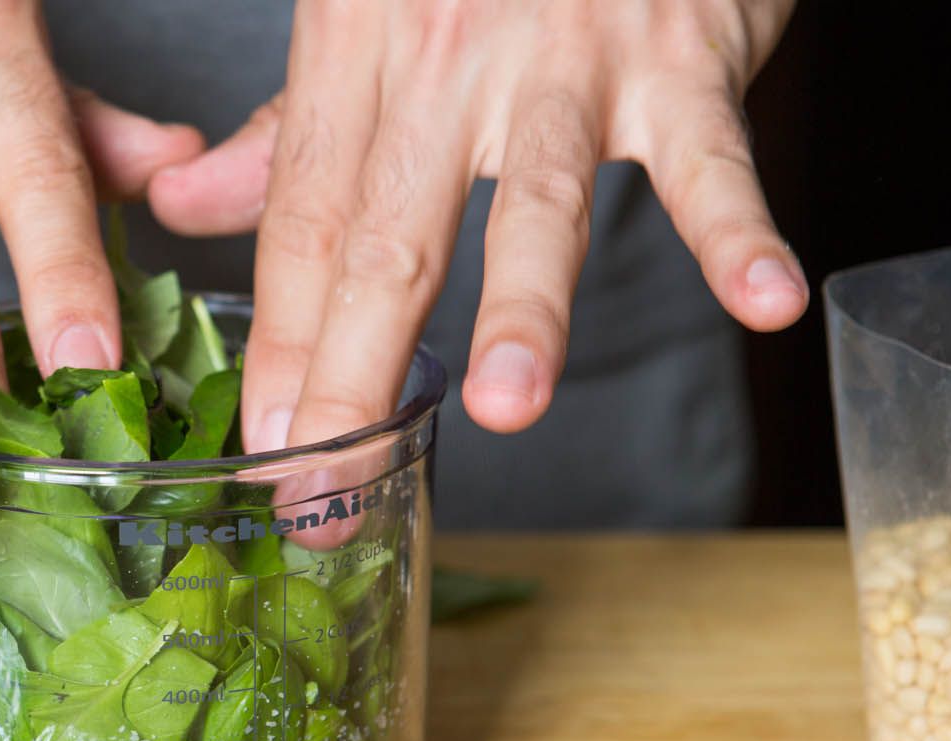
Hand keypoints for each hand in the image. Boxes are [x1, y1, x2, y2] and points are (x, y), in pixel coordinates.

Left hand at [148, 0, 803, 450]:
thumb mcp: (359, 17)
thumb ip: (283, 128)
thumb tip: (185, 204)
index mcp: (355, 50)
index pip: (304, 221)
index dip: (280, 338)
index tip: (265, 442)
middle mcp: (446, 57)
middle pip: (389, 236)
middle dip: (354, 372)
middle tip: (332, 484)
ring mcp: (564, 59)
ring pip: (535, 200)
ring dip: (525, 309)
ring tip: (505, 407)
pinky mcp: (678, 57)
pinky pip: (710, 155)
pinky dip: (741, 230)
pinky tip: (765, 302)